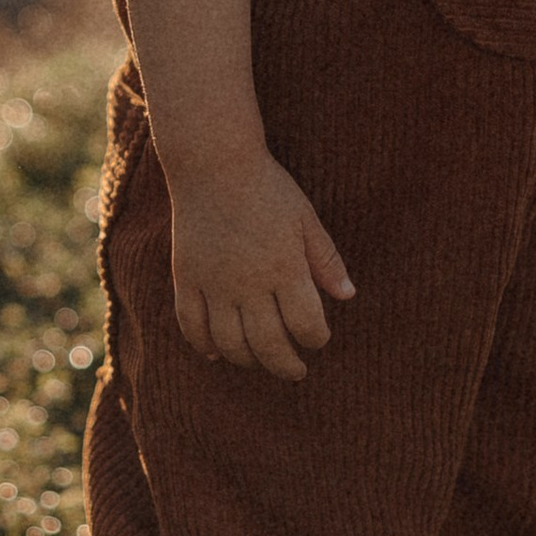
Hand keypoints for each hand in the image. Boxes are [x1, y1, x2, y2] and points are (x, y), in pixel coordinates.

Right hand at [168, 150, 355, 379]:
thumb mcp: (306, 218)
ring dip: (248, 361)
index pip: (306, 325)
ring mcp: (214, 284)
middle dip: (286, 365)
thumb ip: (325, 260)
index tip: (318, 339)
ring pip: (230, 343)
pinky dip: (203, 345)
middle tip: (296, 371)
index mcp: (284, 268)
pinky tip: (217, 353)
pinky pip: (191, 325)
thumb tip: (348, 296)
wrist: (213, 164)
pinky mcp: (187, 279)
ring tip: (260, 362)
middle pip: (269, 345)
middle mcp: (249, 284)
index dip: (316, 339)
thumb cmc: (267, 188)